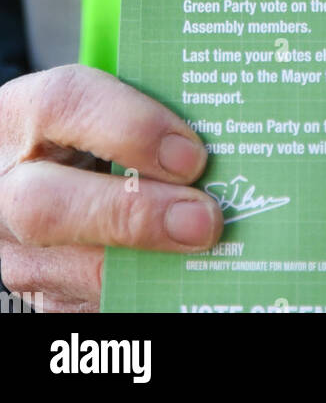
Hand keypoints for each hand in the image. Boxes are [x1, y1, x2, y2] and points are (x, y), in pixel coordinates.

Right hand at [0, 64, 222, 311]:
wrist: (35, 164)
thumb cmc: (89, 125)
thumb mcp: (105, 100)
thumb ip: (148, 109)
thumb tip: (226, 134)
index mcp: (24, 111)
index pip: (66, 104)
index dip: (132, 128)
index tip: (192, 155)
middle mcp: (4, 181)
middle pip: (49, 205)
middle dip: (134, 215)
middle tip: (204, 219)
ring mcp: (9, 243)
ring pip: (64, 266)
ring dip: (143, 263)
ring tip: (204, 250)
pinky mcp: (33, 286)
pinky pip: (80, 301)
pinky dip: (137, 289)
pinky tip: (181, 273)